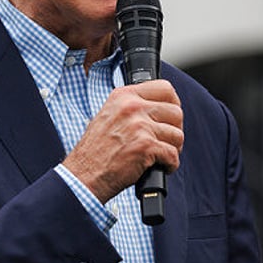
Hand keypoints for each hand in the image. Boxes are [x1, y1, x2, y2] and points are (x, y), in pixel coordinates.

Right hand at [63, 80, 183, 202]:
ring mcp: (139, 126)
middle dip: (175, 130)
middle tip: (166, 141)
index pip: (165, 88)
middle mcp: (132, 107)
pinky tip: (160, 167)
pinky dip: (170, 165)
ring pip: (177, 135)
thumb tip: (159, 107)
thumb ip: (132, 107)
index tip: (170, 117)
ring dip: (173, 149)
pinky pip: (173, 154)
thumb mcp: (109, 115)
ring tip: (161, 156)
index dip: (173, 104)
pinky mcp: (146, 147)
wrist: (84, 173)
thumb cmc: (96, 150)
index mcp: (124, 96)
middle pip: (176, 112)